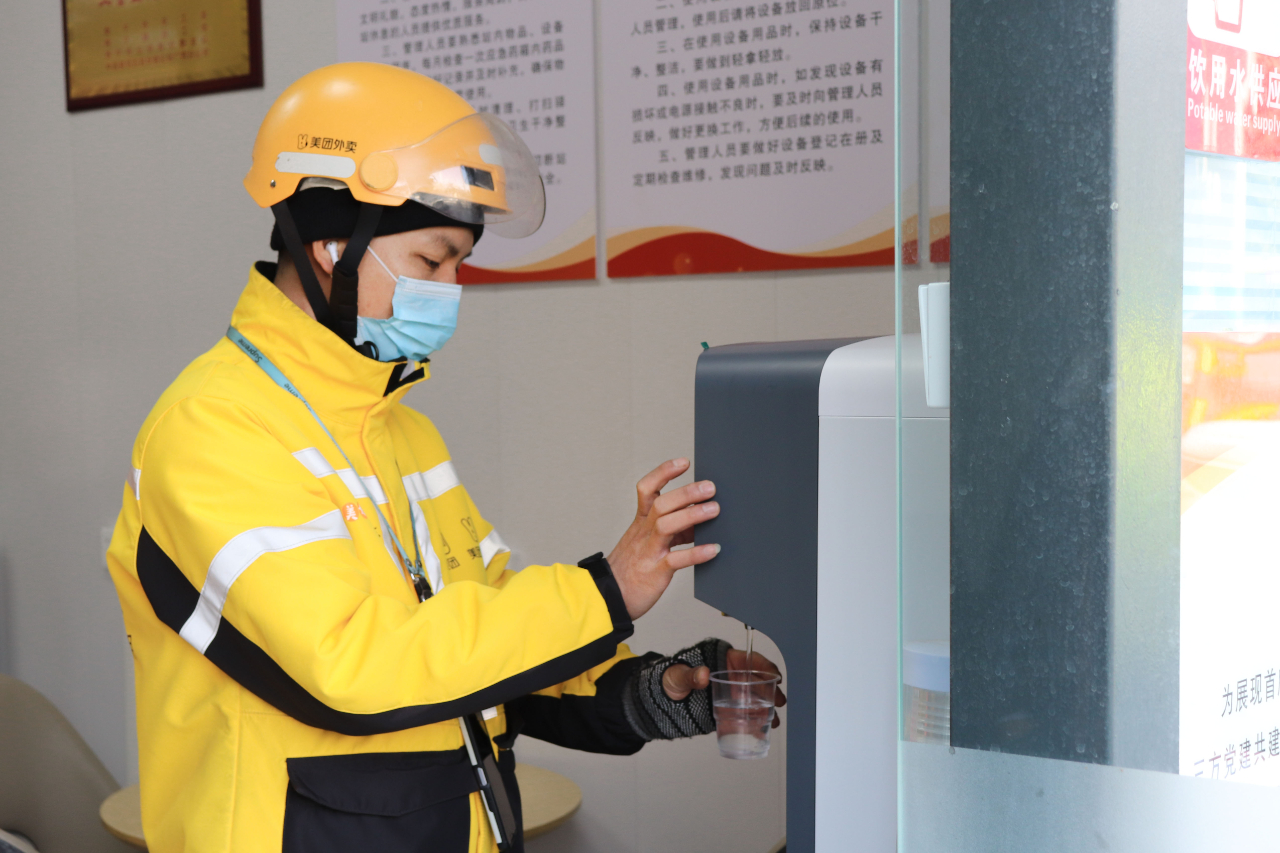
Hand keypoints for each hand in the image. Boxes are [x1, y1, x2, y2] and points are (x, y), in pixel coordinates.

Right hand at [607, 458, 720, 619]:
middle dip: (686, 493)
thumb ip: (674, 528)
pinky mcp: (655, 573)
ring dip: (692, 515)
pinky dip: (696, 554)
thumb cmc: (633, 569)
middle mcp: (644, 533)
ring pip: (666, 526)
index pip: (647, 489)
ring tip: (714, 510)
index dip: (663, 473)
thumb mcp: (650, 542)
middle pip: (661, 504)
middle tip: (710, 487)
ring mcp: (649, 552)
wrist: (609, 598)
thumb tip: (702, 515)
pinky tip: (713, 549)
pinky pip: (676, 560)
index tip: (684, 462)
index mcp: (641, 523)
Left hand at [663, 650, 786, 727]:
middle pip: (757, 681)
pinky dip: (754, 723)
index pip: (749, 660)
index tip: (775, 676)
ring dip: (766, 709)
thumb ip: (690, 675)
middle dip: (771, 691)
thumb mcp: (678, 675)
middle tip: (779, 701)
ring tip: (775, 721)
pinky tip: (761, 731)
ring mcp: (731, 694)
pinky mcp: (728, 710)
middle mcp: (731, 677)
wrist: (662, 701)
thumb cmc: (671, 680)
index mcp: (723, 661)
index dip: (765, 667)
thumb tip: (703, 674)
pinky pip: (744, 715)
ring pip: (754, 699)